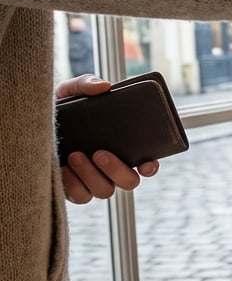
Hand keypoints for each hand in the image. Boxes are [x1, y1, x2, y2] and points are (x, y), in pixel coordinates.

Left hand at [56, 75, 158, 203]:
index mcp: (122, 148)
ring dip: (92, 175)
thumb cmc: (59, 111)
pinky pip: (81, 196)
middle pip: (130, 182)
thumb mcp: (69, 92)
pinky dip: (74, 183)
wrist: (30, 124)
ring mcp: (94, 181)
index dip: (151, 167)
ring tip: (76, 155)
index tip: (146, 162)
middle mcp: (112, 168)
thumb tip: (104, 86)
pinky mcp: (75, 191)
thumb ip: (86, 84)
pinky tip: (64, 167)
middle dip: (116, 169)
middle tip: (99, 152)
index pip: (146, 164)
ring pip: (106, 191)